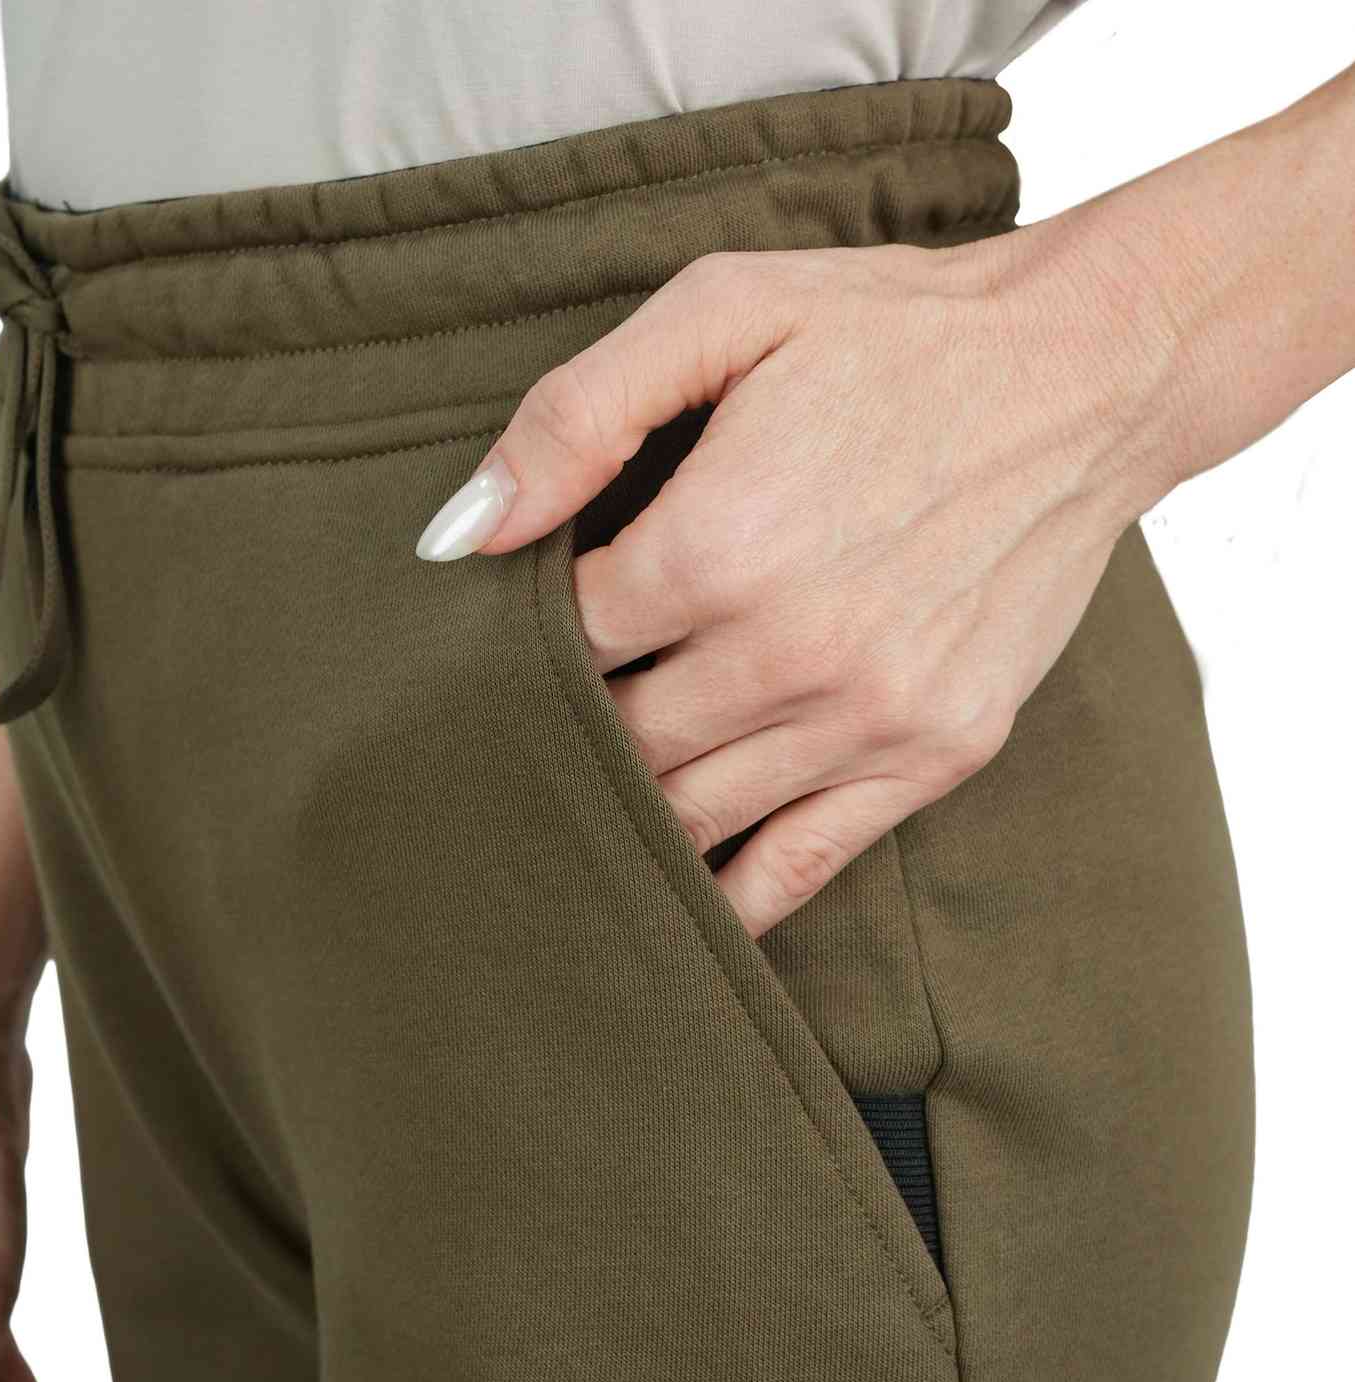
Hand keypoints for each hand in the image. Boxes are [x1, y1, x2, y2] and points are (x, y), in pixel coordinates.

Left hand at [417, 221, 1175, 935]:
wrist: (1086, 374)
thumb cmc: (893, 335)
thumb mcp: (723, 311)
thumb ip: (577, 418)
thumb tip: (461, 533)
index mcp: (716, 546)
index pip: (560, 643)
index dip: (521, 642)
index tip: (510, 637)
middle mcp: (787, 652)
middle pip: (613, 742)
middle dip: (561, 732)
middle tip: (524, 729)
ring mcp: (868, 718)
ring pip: (688, 815)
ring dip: (625, 812)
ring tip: (575, 804)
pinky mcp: (934, 754)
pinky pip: (801, 866)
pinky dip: (729, 901)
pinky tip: (677, 904)